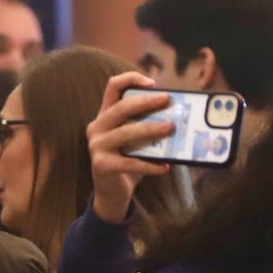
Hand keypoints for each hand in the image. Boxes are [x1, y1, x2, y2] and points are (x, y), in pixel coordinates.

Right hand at [87, 73, 175, 224]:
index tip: (153, 83)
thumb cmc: (127, 162)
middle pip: (121, 107)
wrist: (111, 194)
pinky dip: (151, 165)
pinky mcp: (102, 165)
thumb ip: (144, 125)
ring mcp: (97, 146)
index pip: (112, 86)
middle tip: (168, 100)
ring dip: (151, 129)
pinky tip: (165, 167)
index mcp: (104, 116)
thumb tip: (175, 115)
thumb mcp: (133, 140)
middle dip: (146, 101)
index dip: (131, 79)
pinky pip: (131, 162)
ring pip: (127, 132)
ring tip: (171, 128)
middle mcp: (97, 128)